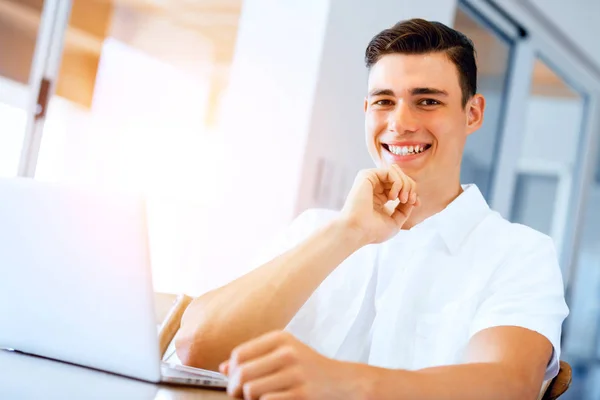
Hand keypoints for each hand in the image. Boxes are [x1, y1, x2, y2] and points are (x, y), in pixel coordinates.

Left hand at [221, 331, 365, 399]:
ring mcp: (295, 375)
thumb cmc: (309, 368)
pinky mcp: (300, 395)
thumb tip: (223, 367)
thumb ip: (254, 357)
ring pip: (251, 391)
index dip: (231, 371)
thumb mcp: (284, 353)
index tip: (234, 380)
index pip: (239, 354)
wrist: (343, 383)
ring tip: (258, 398)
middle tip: (240, 395)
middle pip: (241, 374)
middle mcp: (287, 353)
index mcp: (281, 339)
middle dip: (234, 389)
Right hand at [339, 164, 417, 243]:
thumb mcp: (396, 221)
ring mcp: (370, 181)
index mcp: (380, 197)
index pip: (400, 187)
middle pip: (400, 177)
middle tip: (410, 201)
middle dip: (410, 187)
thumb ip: (405, 209)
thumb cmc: (373, 230)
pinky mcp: (366, 175)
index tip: (417, 203)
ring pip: (396, 172)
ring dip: (405, 184)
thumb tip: (413, 198)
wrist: (358, 231)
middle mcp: (374, 187)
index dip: (412, 192)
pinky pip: (390, 171)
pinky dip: (397, 182)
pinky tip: (392, 197)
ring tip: (403, 199)